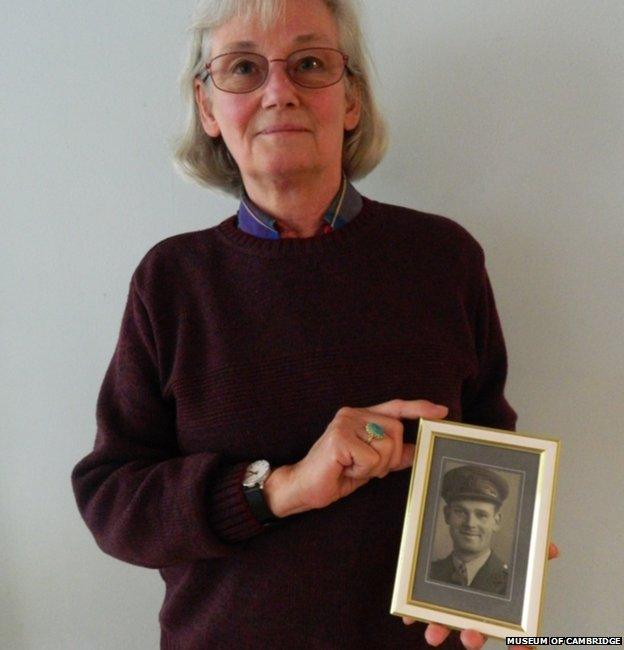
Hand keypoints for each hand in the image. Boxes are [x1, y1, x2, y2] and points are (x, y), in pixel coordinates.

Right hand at [263, 399, 447, 517]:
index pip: (395, 407)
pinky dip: (363, 471)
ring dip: (375, 467)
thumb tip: (416, 448)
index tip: (441, 412)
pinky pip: (371, 458)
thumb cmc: (335, 474)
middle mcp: (352, 413)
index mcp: (360, 416)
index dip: (418, 409)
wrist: (302, 487)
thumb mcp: (370, 464)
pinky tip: (344, 470)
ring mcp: (345, 423)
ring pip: (386, 445)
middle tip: (365, 468)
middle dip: (389, 457)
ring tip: (352, 468)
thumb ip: (392, 454)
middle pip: (396, 431)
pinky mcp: (339, 437)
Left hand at [402, 543, 560, 648]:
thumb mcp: (519, 555)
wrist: (471, 546)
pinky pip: (424, 610)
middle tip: (471, 638)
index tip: (522, 648)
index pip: (515, 633)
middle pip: (477, 632)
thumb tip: (550, 548)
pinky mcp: (435, 600)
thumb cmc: (497, 562)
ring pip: (450, 625)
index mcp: (501, 608)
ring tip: (435, 634)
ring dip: (442, 630)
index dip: (520, 644)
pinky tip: (409, 616)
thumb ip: (535, 551)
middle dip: (473, 637)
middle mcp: (478, 614)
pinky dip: (415, 614)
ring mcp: (455, 609)